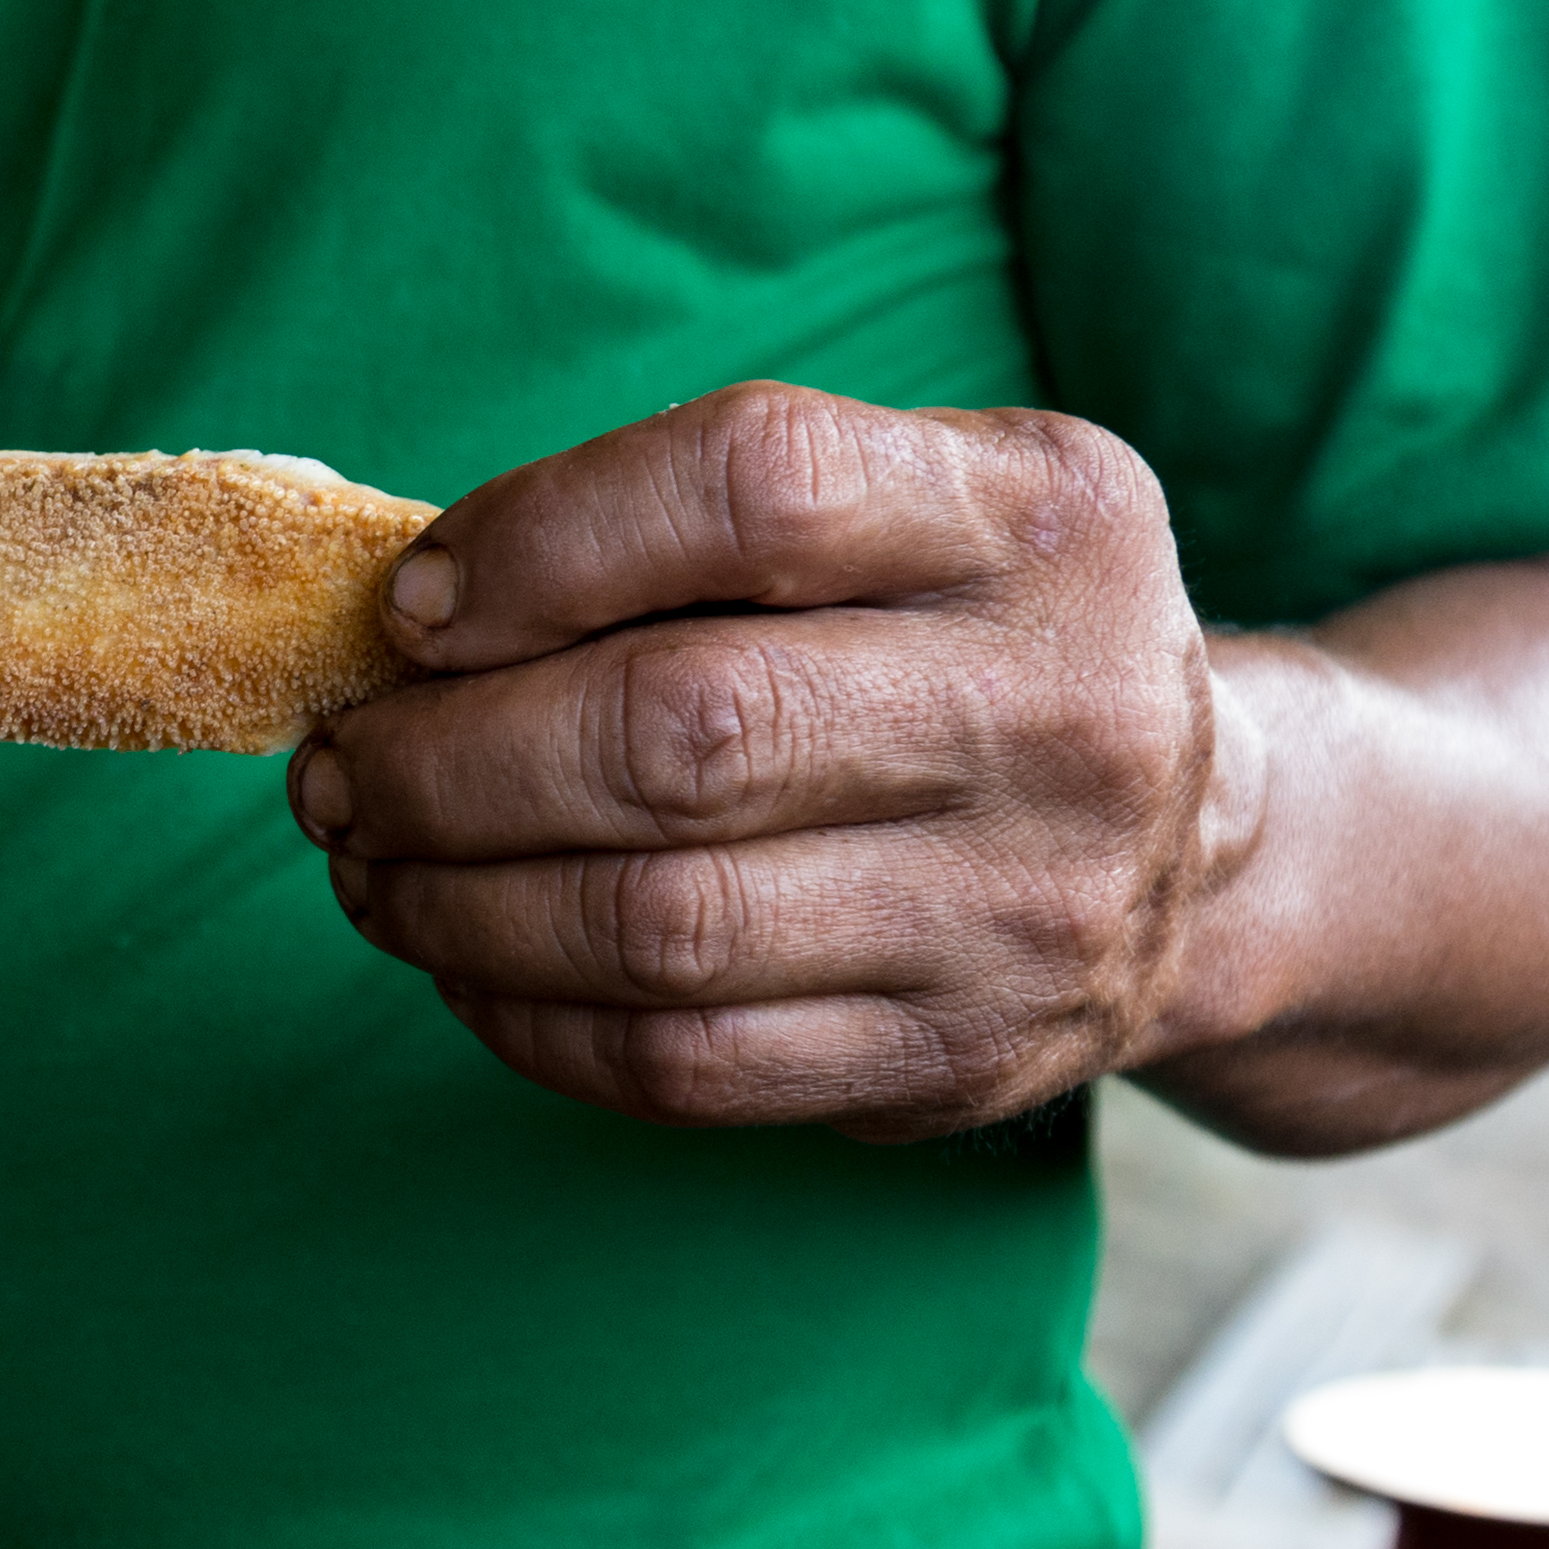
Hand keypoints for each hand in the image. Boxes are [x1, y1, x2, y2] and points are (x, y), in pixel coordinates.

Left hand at [289, 381, 1244, 1142]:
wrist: (1212, 850)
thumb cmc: (964, 641)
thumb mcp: (912, 507)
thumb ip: (692, 523)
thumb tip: (407, 613)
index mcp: (1036, 513)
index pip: (754, 484)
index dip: (543, 540)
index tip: (415, 607)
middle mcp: (1055, 706)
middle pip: (680, 730)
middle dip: (447, 758)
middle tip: (336, 766)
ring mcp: (1018, 902)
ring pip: (659, 922)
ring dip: (455, 899)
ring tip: (366, 863)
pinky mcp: (955, 1058)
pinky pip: (683, 1064)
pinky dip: (526, 1017)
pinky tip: (464, 961)